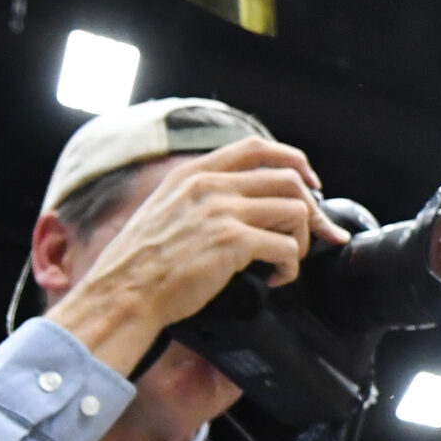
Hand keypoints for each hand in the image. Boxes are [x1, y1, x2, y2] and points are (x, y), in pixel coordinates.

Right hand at [46, 138, 347, 374]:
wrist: (121, 293)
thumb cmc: (140, 263)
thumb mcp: (164, 209)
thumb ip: (200, 197)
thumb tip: (245, 202)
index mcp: (193, 174)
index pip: (257, 148)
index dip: (295, 161)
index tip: (312, 184)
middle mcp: (209, 185)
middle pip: (289, 180)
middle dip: (313, 210)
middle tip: (319, 235)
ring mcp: (222, 211)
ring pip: (296, 211)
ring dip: (303, 240)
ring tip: (286, 261)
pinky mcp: (232, 242)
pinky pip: (287, 247)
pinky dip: (291, 267)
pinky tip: (276, 278)